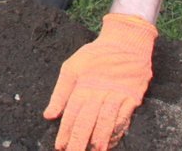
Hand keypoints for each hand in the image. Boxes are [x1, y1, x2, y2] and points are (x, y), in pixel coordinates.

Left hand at [44, 14, 157, 150]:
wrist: (126, 42)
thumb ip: (60, 92)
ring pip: (106, 120)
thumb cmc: (96, 55)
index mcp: (82, 84)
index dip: (66, 131)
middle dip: (79, 139)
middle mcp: (99, 91)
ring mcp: (117, 94)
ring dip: (100, 137)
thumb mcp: (72, 66)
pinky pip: (124, 117)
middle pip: (87, 119)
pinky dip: (118, 131)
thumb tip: (49, 115)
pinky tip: (112, 142)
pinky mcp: (132, 96)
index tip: (60, 146)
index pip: (72, 113)